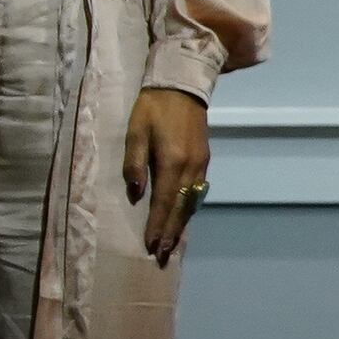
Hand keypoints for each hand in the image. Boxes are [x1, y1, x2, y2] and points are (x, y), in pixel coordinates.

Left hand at [124, 85, 211, 262]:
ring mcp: (201, 164)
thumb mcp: (135, 131)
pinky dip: (189, 208)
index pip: (163, 202)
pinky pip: (198, 191)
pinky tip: (183, 215)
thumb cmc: (153, 107)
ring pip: (192, 202)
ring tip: (173, 242)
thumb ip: (134, 162)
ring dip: (182, 223)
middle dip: (172, 233)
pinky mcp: (204, 159)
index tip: (151, 245)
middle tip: (164, 254)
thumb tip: (136, 193)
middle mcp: (191, 167)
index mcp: (172, 161)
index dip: (157, 225)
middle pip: (182, 208)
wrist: (182, 84)